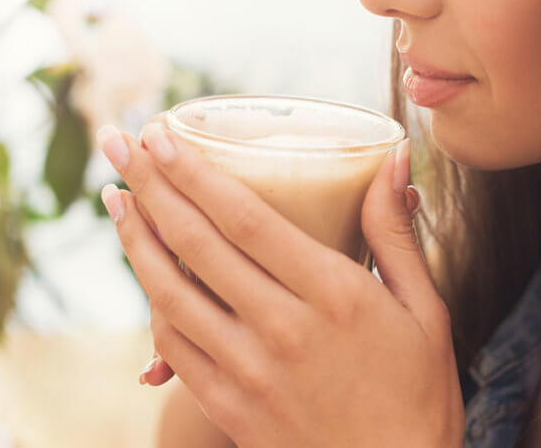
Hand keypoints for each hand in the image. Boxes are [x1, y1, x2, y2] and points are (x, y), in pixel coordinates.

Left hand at [98, 122, 463, 447]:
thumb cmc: (418, 393)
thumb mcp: (425, 310)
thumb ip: (395, 232)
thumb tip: (394, 158)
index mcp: (335, 295)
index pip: (245, 219)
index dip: (195, 173)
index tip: (163, 134)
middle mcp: (283, 329)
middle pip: (197, 244)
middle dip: (151, 186)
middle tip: (121, 143)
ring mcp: (249, 372)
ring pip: (171, 294)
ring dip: (136, 241)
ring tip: (115, 198)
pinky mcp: (230, 407)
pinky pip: (175, 347)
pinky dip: (152, 305)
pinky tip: (145, 274)